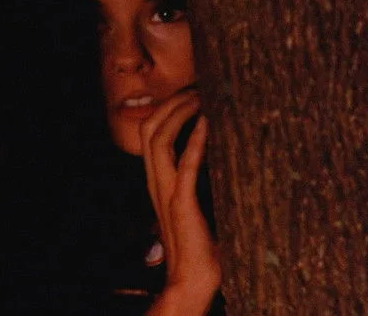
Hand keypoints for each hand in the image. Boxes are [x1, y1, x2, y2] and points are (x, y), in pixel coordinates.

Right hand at [141, 91, 219, 314]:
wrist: (192, 281)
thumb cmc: (201, 246)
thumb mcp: (196, 206)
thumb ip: (199, 182)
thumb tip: (219, 157)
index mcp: (158, 181)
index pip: (150, 133)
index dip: (166, 108)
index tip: (191, 91)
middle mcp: (157, 183)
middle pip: (149, 129)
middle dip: (170, 102)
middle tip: (197, 87)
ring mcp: (168, 193)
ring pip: (158, 141)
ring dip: (179, 114)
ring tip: (200, 97)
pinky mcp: (183, 205)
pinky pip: (185, 166)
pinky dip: (195, 141)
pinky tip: (207, 123)